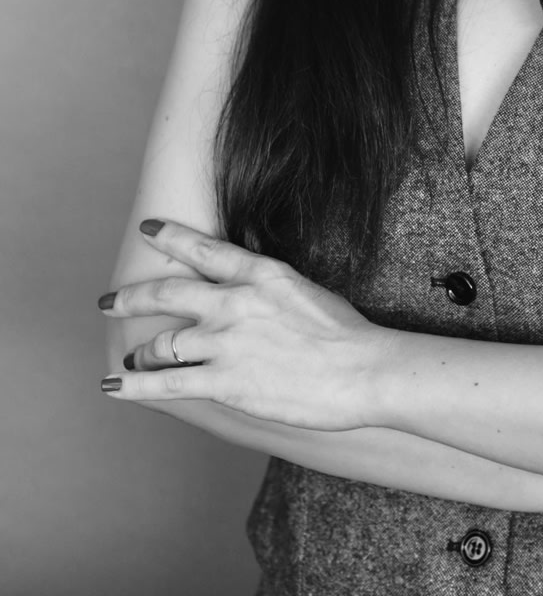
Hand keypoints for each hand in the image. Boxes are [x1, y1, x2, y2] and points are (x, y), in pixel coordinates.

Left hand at [99, 219, 388, 428]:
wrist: (362, 369)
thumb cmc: (344, 333)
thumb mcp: (304, 288)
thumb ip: (267, 288)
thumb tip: (244, 293)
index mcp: (260, 274)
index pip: (203, 247)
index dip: (170, 236)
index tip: (147, 229)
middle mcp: (235, 303)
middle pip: (167, 293)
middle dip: (131, 296)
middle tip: (109, 301)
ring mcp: (226, 343)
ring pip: (162, 343)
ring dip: (141, 351)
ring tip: (132, 357)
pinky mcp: (225, 382)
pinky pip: (166, 384)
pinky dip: (134, 385)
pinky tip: (114, 385)